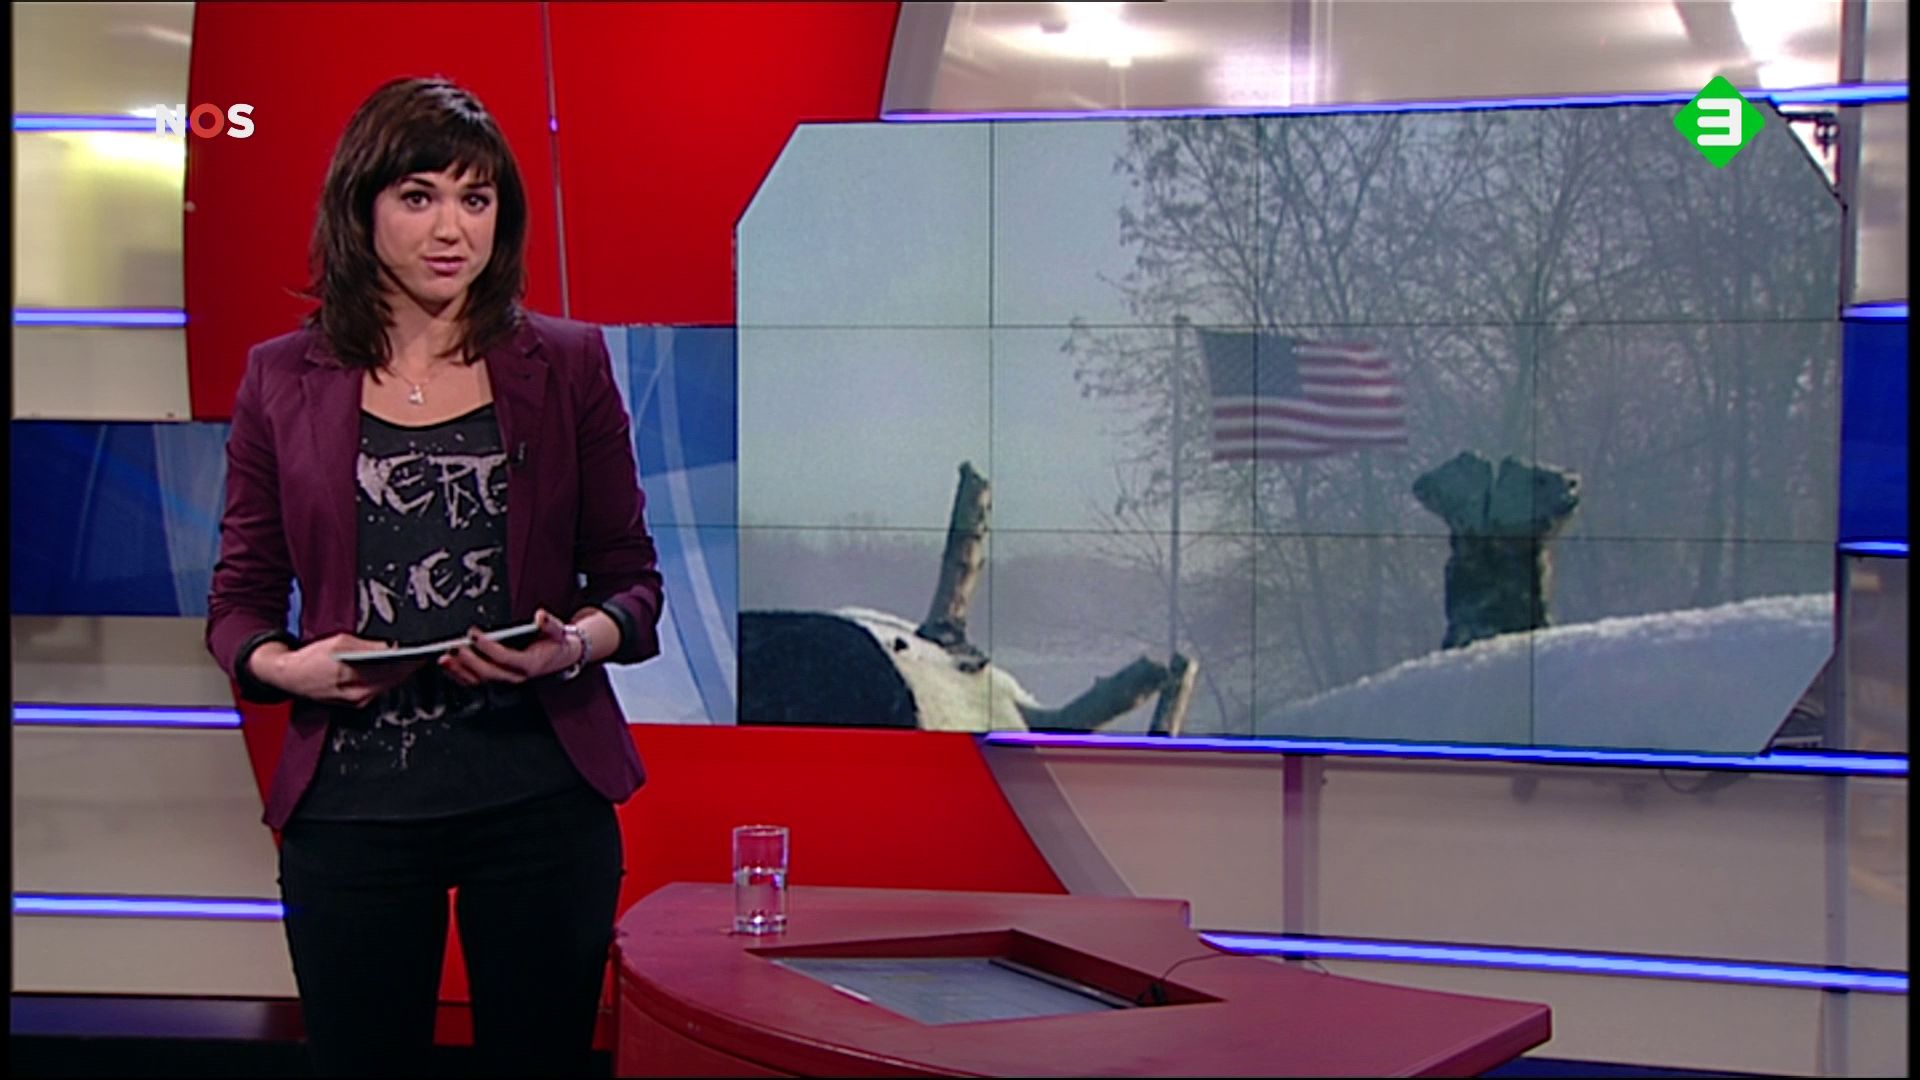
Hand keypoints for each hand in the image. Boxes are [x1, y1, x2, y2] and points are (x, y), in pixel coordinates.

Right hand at [252, 633, 427, 706]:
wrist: (290, 677)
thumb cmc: (311, 658)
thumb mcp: (340, 642)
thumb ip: (368, 646)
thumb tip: (392, 647)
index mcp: (352, 675)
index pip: (391, 667)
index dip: (410, 660)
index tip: (424, 652)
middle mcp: (357, 692)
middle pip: (393, 679)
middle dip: (409, 667)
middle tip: (424, 656)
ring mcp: (356, 701)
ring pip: (388, 686)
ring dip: (401, 675)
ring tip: (414, 662)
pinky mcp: (355, 704)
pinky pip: (379, 691)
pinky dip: (388, 681)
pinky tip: (396, 671)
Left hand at [438, 609, 582, 687]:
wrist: (561, 657)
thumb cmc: (555, 643)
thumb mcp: (557, 630)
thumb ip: (549, 623)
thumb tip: (541, 616)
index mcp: (529, 664)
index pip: (504, 657)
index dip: (488, 647)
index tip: (474, 635)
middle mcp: (516, 676)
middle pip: (488, 672)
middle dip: (469, 660)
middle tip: (455, 647)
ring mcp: (506, 680)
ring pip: (480, 680)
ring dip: (460, 671)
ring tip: (445, 659)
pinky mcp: (499, 679)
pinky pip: (477, 681)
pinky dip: (461, 675)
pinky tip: (450, 666)